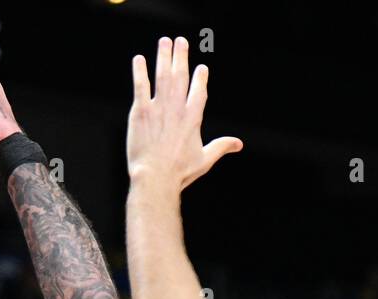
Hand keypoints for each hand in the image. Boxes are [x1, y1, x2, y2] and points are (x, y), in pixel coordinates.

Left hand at [127, 37, 241, 191]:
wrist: (156, 178)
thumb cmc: (180, 173)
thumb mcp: (205, 159)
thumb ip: (221, 146)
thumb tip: (239, 144)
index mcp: (193, 118)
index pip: (199, 91)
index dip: (200, 78)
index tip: (201, 67)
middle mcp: (177, 108)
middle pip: (180, 76)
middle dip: (181, 57)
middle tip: (180, 41)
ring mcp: (159, 108)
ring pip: (162, 76)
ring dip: (163, 57)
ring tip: (165, 42)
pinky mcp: (141, 112)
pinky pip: (141, 86)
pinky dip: (140, 72)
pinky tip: (139, 60)